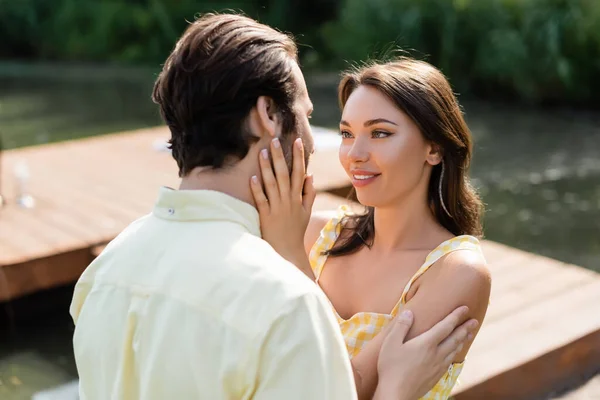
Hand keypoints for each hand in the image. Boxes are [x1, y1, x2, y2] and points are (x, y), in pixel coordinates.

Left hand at [250, 137, 316, 277]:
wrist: (287, 251)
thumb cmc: (296, 230)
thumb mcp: (306, 212)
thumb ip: (309, 193)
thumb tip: (311, 175)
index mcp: (298, 198)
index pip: (300, 172)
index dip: (298, 157)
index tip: (296, 141)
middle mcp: (288, 200)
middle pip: (284, 174)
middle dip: (280, 156)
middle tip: (274, 140)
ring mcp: (276, 208)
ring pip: (272, 184)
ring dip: (267, 168)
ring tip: (262, 152)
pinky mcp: (265, 216)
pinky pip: (261, 200)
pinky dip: (257, 189)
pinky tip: (252, 177)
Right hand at [375, 306, 478, 399]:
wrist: (396, 393)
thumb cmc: (391, 367)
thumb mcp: (391, 343)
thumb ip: (401, 326)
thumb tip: (409, 312)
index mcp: (426, 343)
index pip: (445, 326)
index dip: (456, 316)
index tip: (465, 308)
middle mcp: (436, 354)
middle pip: (455, 338)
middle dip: (465, 328)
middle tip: (474, 321)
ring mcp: (438, 366)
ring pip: (454, 351)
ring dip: (462, 340)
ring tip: (468, 335)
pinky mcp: (436, 376)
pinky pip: (450, 362)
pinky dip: (455, 353)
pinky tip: (454, 354)